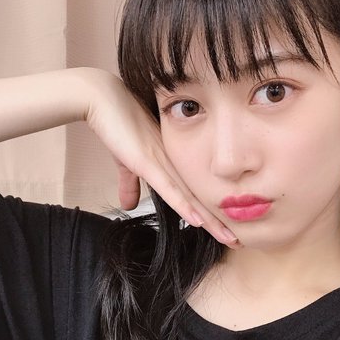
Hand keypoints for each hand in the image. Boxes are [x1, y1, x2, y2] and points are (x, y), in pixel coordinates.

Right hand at [82, 68, 237, 246]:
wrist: (102, 99)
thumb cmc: (116, 124)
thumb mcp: (126, 160)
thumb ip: (130, 183)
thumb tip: (127, 205)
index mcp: (172, 162)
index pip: (195, 192)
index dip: (210, 213)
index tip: (224, 229)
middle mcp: (174, 163)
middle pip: (200, 198)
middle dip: (218, 221)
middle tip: (237, 240)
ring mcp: (163, 162)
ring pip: (191, 197)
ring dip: (210, 220)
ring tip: (228, 238)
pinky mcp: (147, 162)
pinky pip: (170, 189)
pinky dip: (184, 206)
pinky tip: (198, 222)